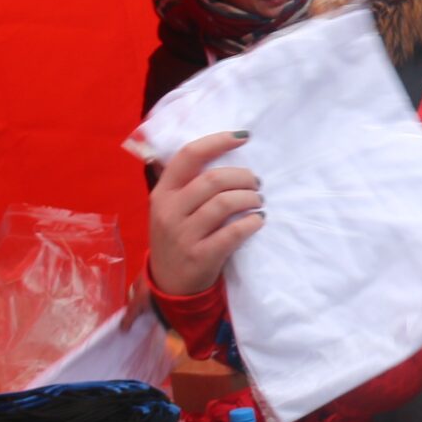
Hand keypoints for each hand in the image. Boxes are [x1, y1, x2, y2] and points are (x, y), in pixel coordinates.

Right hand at [148, 131, 264, 295]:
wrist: (171, 284)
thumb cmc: (179, 237)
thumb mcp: (171, 208)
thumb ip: (187, 183)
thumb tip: (223, 149)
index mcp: (162, 193)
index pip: (188, 155)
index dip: (217, 142)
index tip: (243, 137)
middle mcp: (169, 211)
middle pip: (213, 179)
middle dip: (243, 177)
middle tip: (256, 184)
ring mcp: (182, 235)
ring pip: (224, 203)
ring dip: (250, 198)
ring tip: (258, 202)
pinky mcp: (200, 256)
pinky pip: (233, 233)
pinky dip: (251, 223)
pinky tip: (258, 221)